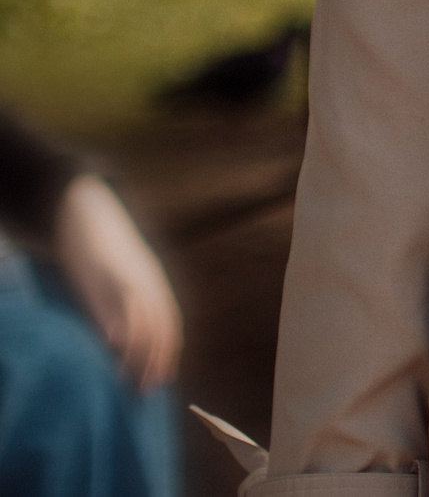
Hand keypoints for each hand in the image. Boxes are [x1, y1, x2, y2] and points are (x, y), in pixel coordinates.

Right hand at [55, 173, 181, 391]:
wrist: (88, 212)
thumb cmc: (101, 250)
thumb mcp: (120, 276)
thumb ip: (124, 304)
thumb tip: (122, 340)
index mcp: (154, 282)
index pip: (170, 321)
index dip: (168, 351)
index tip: (164, 377)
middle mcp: (148, 281)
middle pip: (161, 325)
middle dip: (156, 358)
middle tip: (147, 388)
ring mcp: (129, 277)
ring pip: (144, 317)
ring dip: (140, 351)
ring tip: (132, 379)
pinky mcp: (108, 273)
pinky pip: (120, 299)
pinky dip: (121, 323)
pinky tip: (115, 345)